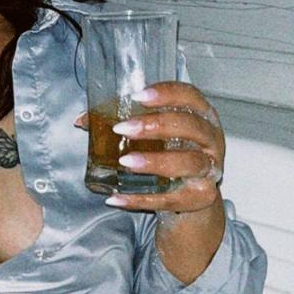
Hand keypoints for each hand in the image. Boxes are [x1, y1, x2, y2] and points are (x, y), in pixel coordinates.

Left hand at [75, 82, 224, 213]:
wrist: (192, 195)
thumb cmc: (171, 153)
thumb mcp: (154, 134)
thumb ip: (123, 121)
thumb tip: (82, 120)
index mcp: (201, 116)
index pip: (190, 96)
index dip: (168, 94)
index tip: (139, 96)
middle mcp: (211, 140)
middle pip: (190, 126)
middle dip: (156, 125)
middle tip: (122, 129)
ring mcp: (210, 170)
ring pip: (189, 162)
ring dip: (155, 161)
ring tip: (124, 162)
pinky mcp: (201, 198)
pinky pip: (172, 199)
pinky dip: (142, 199)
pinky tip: (117, 197)